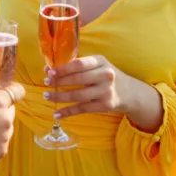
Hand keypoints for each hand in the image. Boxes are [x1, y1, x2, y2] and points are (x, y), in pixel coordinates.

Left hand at [46, 55, 162, 130]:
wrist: (130, 92)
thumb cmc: (106, 76)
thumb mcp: (97, 65)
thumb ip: (76, 66)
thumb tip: (48, 69)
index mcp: (100, 61)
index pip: (79, 64)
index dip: (63, 68)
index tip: (49, 72)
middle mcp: (105, 75)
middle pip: (77, 79)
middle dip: (59, 82)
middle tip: (45, 84)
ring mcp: (106, 91)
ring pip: (78, 95)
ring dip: (60, 97)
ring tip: (47, 97)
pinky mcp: (105, 105)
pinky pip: (82, 109)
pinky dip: (68, 112)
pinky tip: (57, 114)